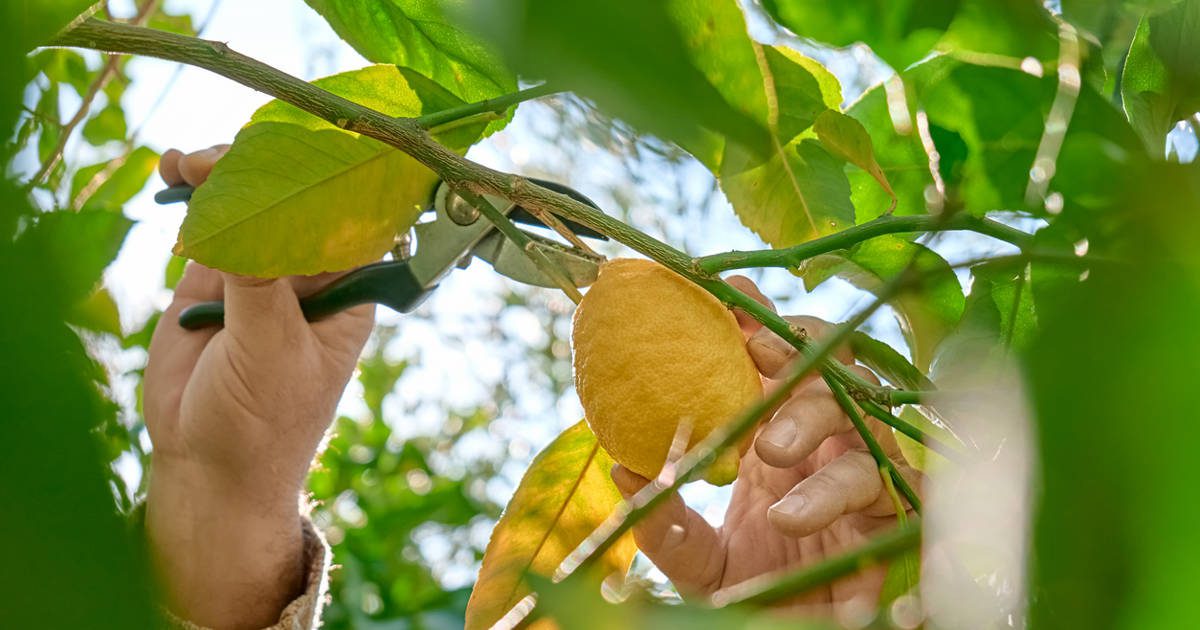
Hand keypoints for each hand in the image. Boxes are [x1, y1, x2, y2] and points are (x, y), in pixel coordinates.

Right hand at [144, 146, 374, 627]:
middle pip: (295, 195)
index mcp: (347, 288)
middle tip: (221, 157)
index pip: (350, 213)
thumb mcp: (271, 353)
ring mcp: (259, 267)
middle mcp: (309, 271)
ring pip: (248, 198)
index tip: (294, 140)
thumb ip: (258, 285)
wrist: (207, 467)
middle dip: (262, 166)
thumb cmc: (263, 424)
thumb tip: (243, 215)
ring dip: (221, 172)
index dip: (326, 171)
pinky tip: (173, 171)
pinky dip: (191, 192)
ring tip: (187, 164)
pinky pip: (207, 219)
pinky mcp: (211, 274)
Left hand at [611, 276, 918, 617]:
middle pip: (831, 375)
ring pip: (866, 430)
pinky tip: (791, 520)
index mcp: (782, 437)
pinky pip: (892, 497)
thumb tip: (625, 469)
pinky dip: (844, 500)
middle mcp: (829, 448)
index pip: (779, 361)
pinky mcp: (896, 525)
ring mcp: (865, 480)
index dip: (758, 321)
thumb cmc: (753, 594)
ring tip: (770, 462)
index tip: (724, 293)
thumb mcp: (697, 560)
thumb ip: (666, 521)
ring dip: (816, 431)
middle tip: (752, 356)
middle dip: (796, 355)